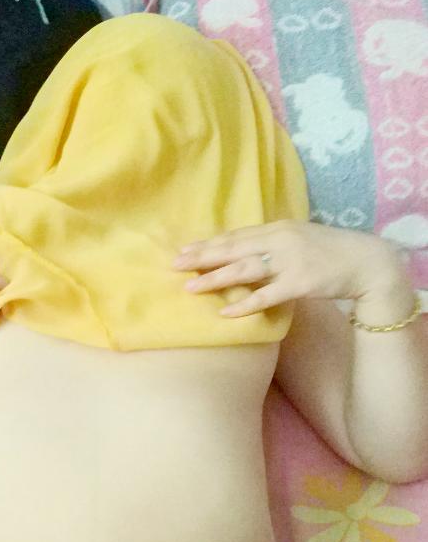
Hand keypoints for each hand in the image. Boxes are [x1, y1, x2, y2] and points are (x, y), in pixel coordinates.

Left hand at [173, 220, 405, 316]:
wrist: (366, 262)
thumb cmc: (329, 250)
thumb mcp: (297, 237)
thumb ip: (270, 241)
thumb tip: (240, 249)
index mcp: (276, 228)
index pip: (234, 236)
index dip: (208, 243)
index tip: (183, 249)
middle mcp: (278, 241)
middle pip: (232, 249)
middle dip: (202, 257)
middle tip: (175, 265)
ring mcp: (289, 261)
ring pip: (244, 270)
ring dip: (215, 279)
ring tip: (191, 287)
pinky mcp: (300, 283)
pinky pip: (267, 296)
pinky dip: (245, 304)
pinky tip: (225, 313)